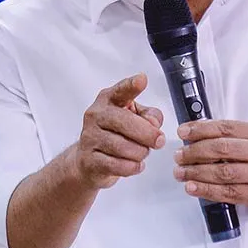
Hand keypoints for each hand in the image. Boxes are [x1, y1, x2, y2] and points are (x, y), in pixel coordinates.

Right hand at [67, 73, 164, 189]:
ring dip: (140, 152)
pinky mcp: (90, 160)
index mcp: (108, 100)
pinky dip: (132, 167)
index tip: (142, 80)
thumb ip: (149, 116)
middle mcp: (96, 115)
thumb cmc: (115, 134)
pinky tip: (136, 165)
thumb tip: (154, 123)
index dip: (131, 86)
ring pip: (123, 146)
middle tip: (158, 141)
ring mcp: (90, 138)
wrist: (89, 161)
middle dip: (147, 133)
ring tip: (142, 153)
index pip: (120, 91)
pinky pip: (117, 165)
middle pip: (125, 122)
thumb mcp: (134, 118)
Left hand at [173, 120, 247, 220]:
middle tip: (178, 155)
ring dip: (195, 172)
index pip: (226, 128)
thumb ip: (243, 135)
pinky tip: (192, 187)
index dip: (200, 129)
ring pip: (221, 172)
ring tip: (180, 172)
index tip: (182, 131)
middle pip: (220, 149)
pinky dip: (206, 190)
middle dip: (194, 151)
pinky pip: (227, 193)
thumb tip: (206, 135)